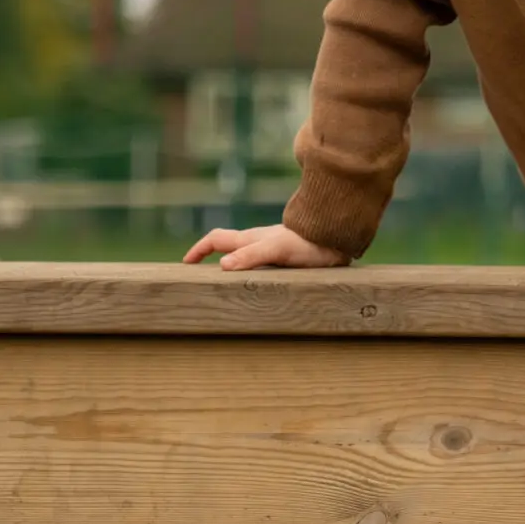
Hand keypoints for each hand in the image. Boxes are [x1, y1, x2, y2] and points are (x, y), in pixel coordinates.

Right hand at [183, 223, 348, 270]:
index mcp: (251, 238)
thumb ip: (252, 256)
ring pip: (245, 254)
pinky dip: (251, 272)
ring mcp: (274, 247)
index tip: (185, 264)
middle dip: (211, 257)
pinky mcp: (288, 255)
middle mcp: (259, 241)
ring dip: (232, 266)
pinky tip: (258, 286)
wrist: (339, 236)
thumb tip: (222, 266)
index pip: (217, 239)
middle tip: (200, 276)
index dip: (198, 250)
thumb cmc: (309, 243)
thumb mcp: (278, 250)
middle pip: (228, 246)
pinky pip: (262, 262)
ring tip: (225, 287)